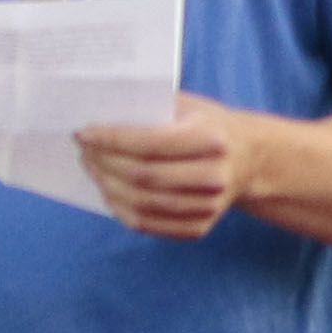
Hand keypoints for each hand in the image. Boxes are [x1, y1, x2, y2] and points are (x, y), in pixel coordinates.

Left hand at [79, 95, 279, 239]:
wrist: (249, 158)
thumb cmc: (206, 126)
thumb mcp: (188, 106)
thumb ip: (150, 106)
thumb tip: (97, 111)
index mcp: (212, 139)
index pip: (151, 143)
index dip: (112, 140)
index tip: (82, 133)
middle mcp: (215, 175)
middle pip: (143, 175)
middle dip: (104, 163)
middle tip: (83, 151)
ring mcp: (209, 205)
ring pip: (141, 203)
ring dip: (106, 186)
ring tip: (91, 168)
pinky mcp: (200, 227)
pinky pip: (148, 224)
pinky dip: (120, 209)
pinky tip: (108, 192)